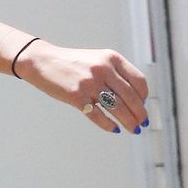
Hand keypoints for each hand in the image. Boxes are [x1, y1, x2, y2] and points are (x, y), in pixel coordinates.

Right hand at [14, 40, 149, 135]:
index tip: (143, 104)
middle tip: (142, 123)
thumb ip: (115, 73)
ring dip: (129, 121)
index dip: (144, 96)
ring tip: (133, 129)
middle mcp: (103, 69)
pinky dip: (109, 125)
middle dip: (140, 113)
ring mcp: (90, 83)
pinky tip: (115, 129)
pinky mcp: (77, 97)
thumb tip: (134, 97)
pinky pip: (98, 116)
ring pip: (118, 108)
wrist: (44, 61)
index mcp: (111, 58)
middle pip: (130, 97)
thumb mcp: (97, 59)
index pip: (138, 80)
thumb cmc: (73, 63)